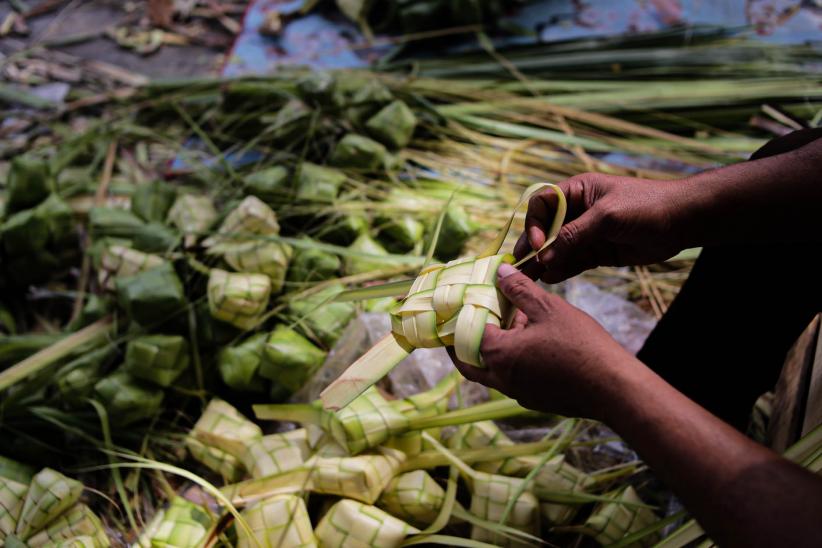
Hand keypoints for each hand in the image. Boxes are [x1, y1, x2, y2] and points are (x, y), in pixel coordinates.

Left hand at [450, 263, 635, 418]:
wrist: (614, 387)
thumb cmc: (581, 344)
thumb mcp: (548, 308)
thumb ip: (519, 289)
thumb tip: (500, 271)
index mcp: (499, 356)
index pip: (469, 334)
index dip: (471, 314)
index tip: (472, 301)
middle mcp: (502, 380)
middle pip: (470, 364)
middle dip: (464, 346)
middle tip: (466, 326)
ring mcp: (519, 393)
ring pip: (493, 374)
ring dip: (494, 352)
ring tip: (509, 326)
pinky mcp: (536, 401)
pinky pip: (514, 381)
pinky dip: (513, 363)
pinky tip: (533, 343)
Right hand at [514, 173, 688, 282]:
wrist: (682, 221)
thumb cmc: (645, 206)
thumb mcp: (606, 216)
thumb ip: (573, 235)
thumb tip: (544, 256)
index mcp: (576, 191)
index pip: (542, 204)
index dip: (533, 223)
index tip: (536, 243)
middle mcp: (577, 211)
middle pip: (544, 229)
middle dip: (532, 247)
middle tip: (519, 266)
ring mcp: (586, 233)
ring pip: (556, 249)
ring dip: (543, 262)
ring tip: (530, 278)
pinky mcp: (597, 253)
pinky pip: (572, 262)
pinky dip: (561, 270)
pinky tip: (551, 278)